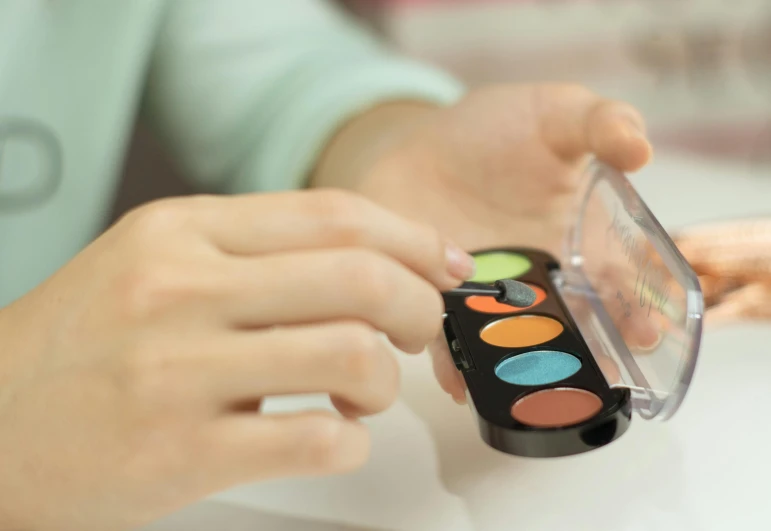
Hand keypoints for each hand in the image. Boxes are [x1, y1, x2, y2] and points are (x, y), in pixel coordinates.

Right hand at [0, 190, 472, 530]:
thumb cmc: (81, 345)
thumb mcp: (155, 262)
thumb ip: (256, 254)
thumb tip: (373, 263)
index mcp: (182, 231)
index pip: (335, 214)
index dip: (412, 239)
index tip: (443, 266)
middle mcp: (181, 288)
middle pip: (359, 275)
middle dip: (420, 305)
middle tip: (420, 331)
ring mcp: (179, 371)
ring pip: (352, 353)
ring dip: (385, 378)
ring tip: (364, 391)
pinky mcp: (182, 452)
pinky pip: (317, 438)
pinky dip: (351, 440)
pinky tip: (331, 435)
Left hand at [313, 83, 652, 402]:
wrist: (414, 143)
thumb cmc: (494, 131)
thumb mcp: (556, 113)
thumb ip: (602, 123)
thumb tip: (641, 151)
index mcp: (577, 242)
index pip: (617, 284)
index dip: (635, 309)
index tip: (645, 330)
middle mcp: (538, 279)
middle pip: (572, 326)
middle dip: (588, 353)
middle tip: (598, 372)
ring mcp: (487, 295)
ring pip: (514, 341)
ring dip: (526, 367)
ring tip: (531, 387)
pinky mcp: (436, 298)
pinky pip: (447, 337)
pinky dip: (456, 361)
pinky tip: (460, 382)